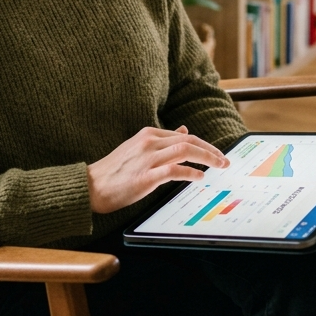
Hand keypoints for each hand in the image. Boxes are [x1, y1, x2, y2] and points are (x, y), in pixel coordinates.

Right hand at [86, 126, 229, 213]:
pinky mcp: (145, 177)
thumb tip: (183, 129)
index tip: (217, 153)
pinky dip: (190, 173)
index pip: (185, 135)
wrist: (91, 186)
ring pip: (186, 151)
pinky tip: (199, 177)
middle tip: (225, 161)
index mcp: (149, 134)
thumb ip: (162, 140)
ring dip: (207, 158)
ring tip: (219, 167)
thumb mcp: (139, 147)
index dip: (205, 144)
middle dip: (211, 150)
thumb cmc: (115, 170)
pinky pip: (174, 170)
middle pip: (189, 141)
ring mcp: (148, 159)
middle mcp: (150, 142)